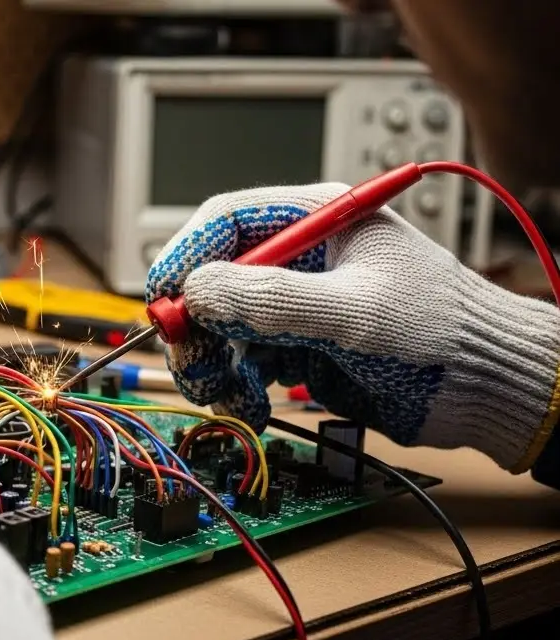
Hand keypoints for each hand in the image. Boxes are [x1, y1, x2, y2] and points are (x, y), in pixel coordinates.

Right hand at [145, 183, 559, 471]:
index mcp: (317, 221)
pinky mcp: (298, 347)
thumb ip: (274, 300)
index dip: (187, 255)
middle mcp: (298, 259)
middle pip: (212, 281)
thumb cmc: (442, 330)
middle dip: (196, 326)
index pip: (227, 222)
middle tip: (193, 362)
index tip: (165, 298)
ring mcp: (296, 305)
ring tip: (230, 398)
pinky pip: (241, 363)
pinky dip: (236, 388)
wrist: (484, 388)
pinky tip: (253, 407)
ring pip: (220, 328)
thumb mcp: (355, 312)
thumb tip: (199, 290)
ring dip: (212, 365)